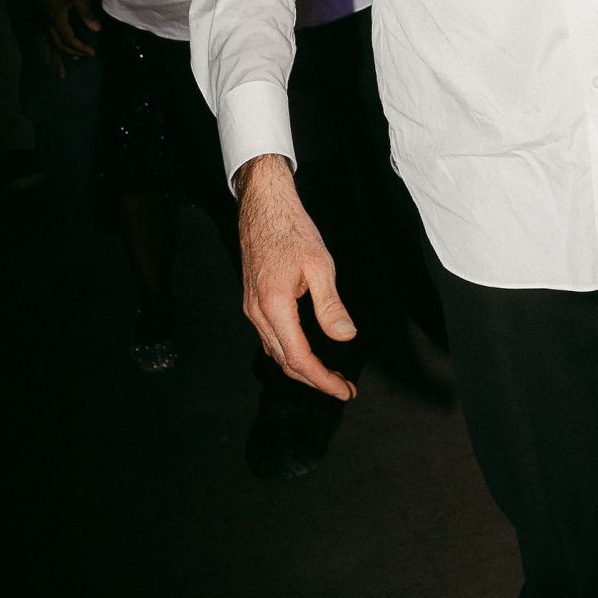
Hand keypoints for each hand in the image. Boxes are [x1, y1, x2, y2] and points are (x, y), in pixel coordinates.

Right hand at [31, 0, 99, 73]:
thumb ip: (87, 12)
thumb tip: (97, 29)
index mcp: (56, 16)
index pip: (68, 39)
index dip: (81, 48)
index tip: (92, 53)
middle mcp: (44, 20)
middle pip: (56, 44)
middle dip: (70, 53)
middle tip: (84, 57)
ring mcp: (39, 17)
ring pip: (47, 41)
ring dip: (57, 53)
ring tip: (65, 63)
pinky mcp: (37, 13)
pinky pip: (42, 34)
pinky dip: (49, 44)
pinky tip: (53, 46)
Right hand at [235, 154, 356, 400]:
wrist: (263, 206)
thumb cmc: (292, 230)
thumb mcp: (319, 265)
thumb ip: (330, 305)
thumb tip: (345, 336)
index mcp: (274, 306)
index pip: (299, 358)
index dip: (322, 379)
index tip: (344, 390)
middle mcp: (257, 313)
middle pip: (285, 362)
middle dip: (314, 380)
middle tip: (343, 387)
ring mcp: (251, 308)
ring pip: (275, 352)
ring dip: (301, 369)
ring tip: (329, 375)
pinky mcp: (253, 301)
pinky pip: (270, 338)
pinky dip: (289, 352)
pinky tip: (306, 351)